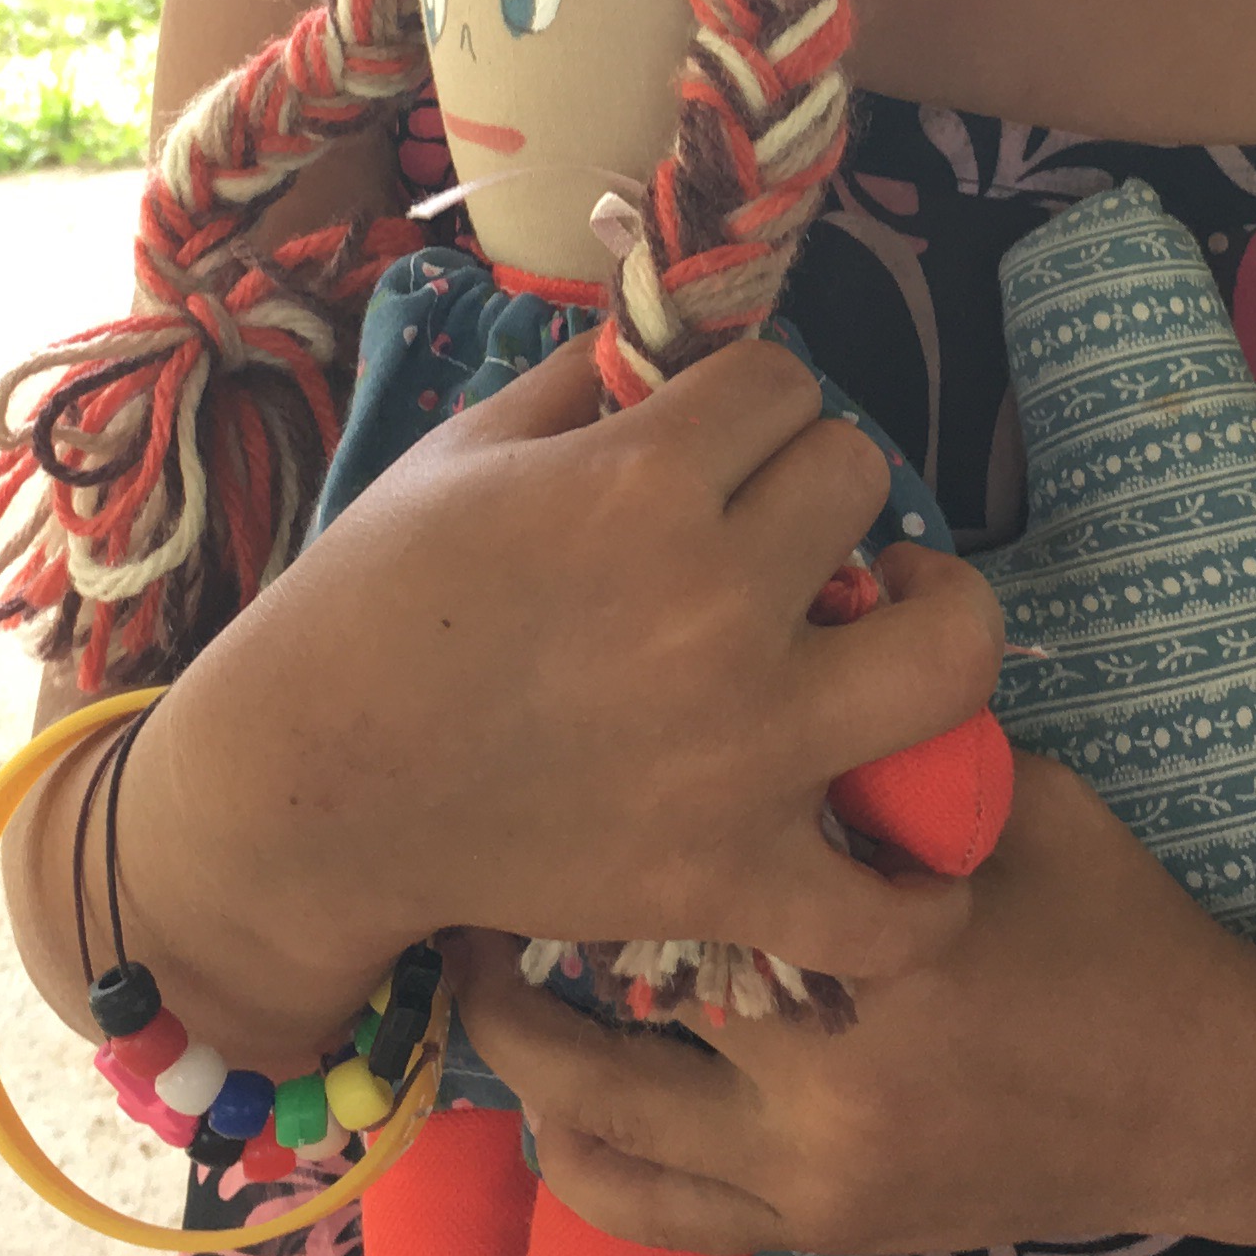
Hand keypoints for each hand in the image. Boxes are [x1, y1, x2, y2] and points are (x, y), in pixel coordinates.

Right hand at [125, 335, 1000, 1063]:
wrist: (303, 792)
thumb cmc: (367, 605)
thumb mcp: (464, 452)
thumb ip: (586, 384)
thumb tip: (676, 344)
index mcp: (639, 483)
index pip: (784, 384)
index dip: (750, 405)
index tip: (716, 443)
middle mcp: (714, 605)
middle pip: (863, 478)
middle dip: (817, 488)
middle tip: (775, 533)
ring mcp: (740, 750)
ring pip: (952, 650)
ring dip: (937, 627)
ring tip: (891, 634)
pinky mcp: (730, 878)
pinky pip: (885, 911)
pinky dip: (918, 903)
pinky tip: (915, 868)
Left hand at [446, 754, 1255, 1255]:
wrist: (1201, 1096)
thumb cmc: (1115, 923)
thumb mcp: (1019, 803)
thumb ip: (899, 745)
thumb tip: (787, 630)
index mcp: (879, 961)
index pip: (691, 881)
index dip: (592, 829)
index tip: (533, 763)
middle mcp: (828, 1090)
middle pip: (609, 1024)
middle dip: (518, 955)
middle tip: (463, 875)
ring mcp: (813, 1181)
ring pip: (602, 1132)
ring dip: (525, 1058)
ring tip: (476, 977)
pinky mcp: (817, 1232)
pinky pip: (653, 1216)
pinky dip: (581, 1163)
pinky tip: (545, 1101)